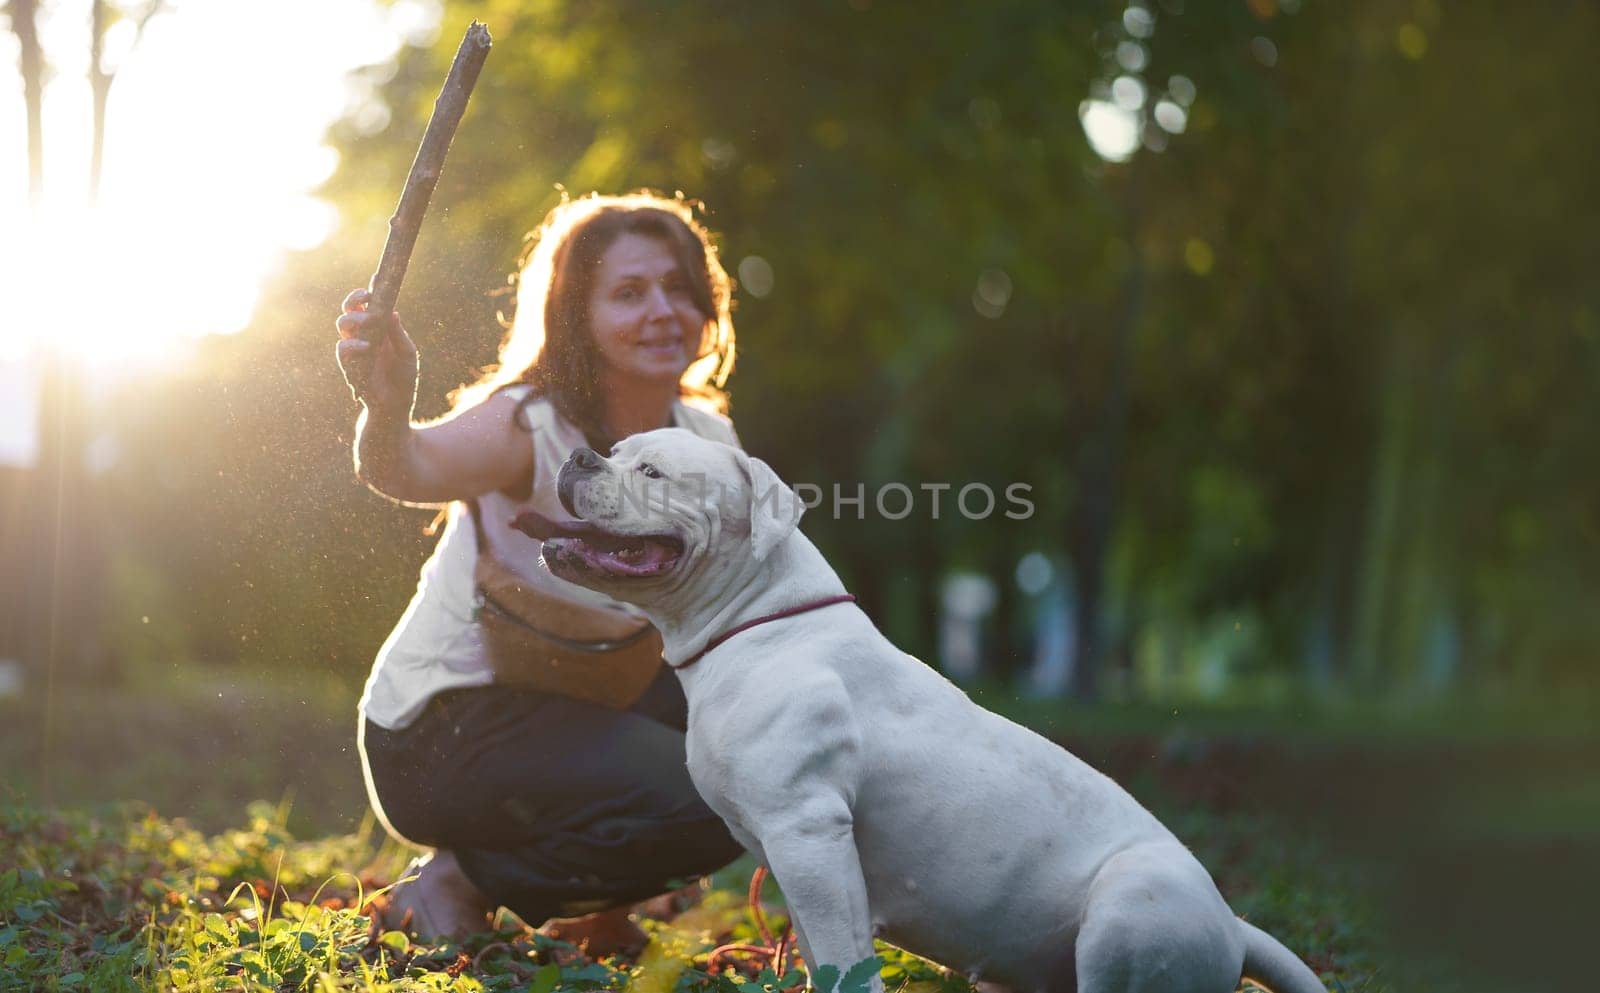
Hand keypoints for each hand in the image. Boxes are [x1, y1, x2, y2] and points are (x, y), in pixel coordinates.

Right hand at [335, 288, 418, 415]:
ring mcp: (354, 350)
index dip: (366, 293)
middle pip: (349, 310)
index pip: (366, 306)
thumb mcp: (407, 353)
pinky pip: (342, 349)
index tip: (373, 282)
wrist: (396, 406)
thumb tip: (392, 312)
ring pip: (342, 325)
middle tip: (367, 297)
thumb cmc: (403, 378)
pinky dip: (353, 345)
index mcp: (376, 330)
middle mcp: (362, 336)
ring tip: (369, 320)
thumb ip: (398, 333)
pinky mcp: (348, 366)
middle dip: (355, 299)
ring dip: (354, 319)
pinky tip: (366, 346)